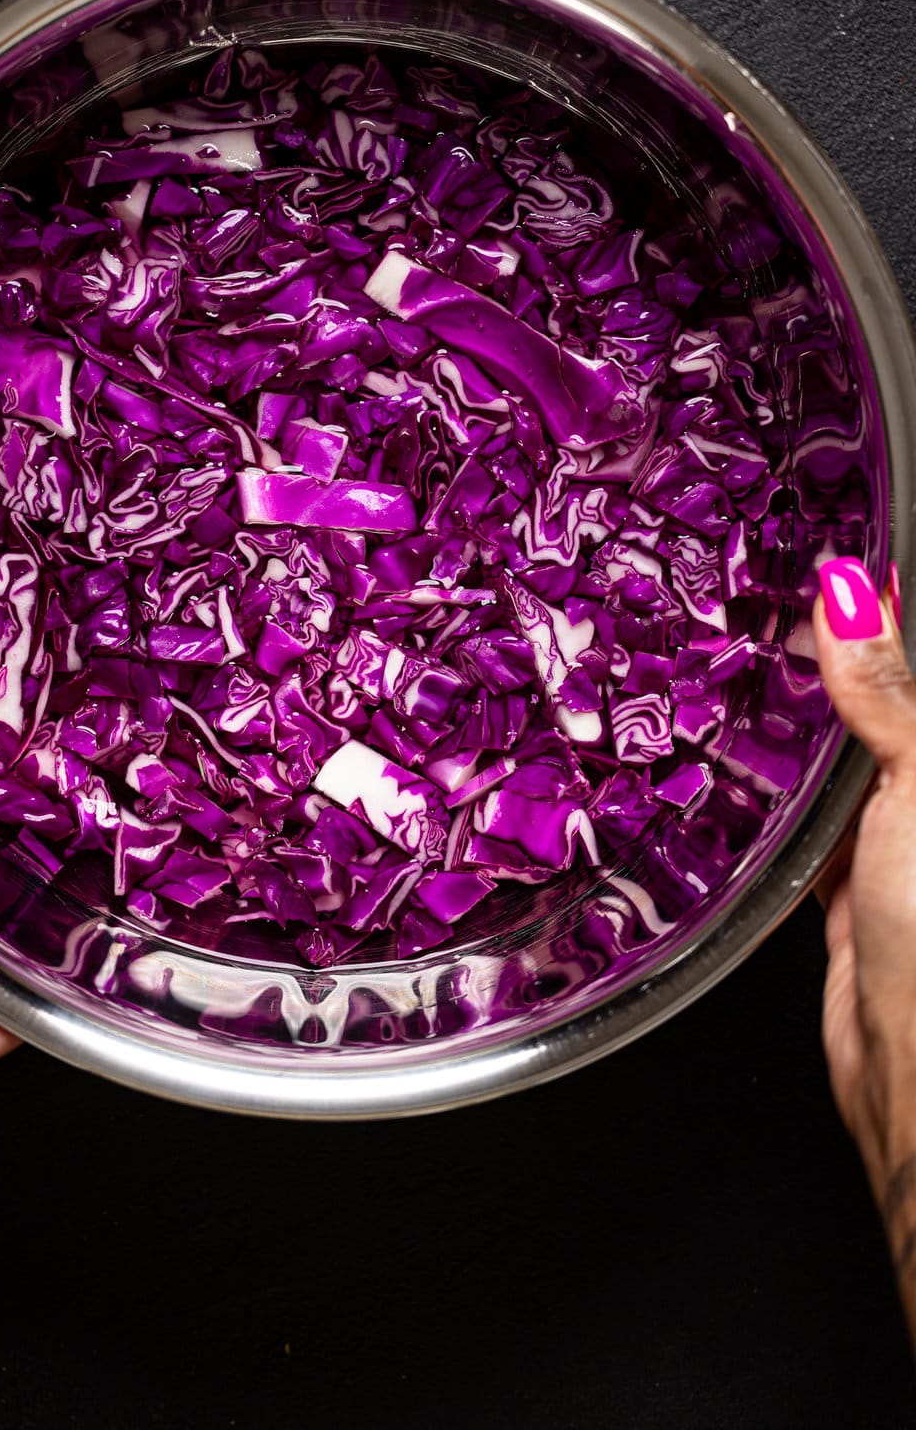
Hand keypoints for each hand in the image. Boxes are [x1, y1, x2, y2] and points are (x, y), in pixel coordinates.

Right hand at [814, 558, 915, 1337]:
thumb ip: (889, 695)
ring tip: (739, 656)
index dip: (882, 612)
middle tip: (766, 594)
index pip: (913, 672)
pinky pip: (810, 818)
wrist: (914, 1082)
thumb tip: (855, 595)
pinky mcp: (853, 891)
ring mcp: (900, 846)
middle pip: (886, 709)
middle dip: (836, 659)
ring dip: (803, 721)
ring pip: (846, 759)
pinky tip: (737, 753)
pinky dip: (778, 788)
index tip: (831, 555)